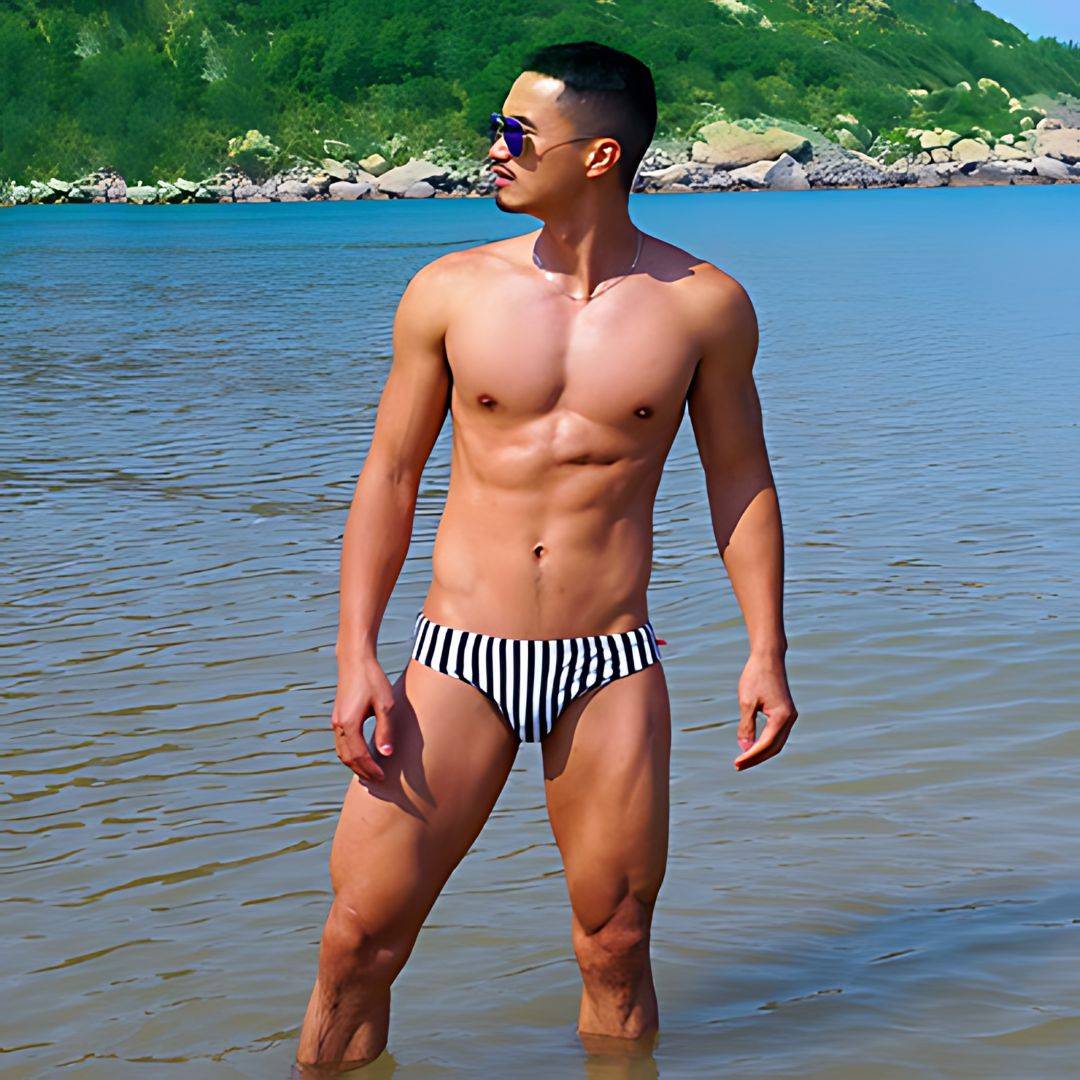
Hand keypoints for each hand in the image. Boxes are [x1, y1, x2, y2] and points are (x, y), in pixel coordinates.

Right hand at [330, 656, 395, 782]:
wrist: (355, 659)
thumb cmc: (372, 679)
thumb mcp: (385, 704)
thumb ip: (385, 731)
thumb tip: (386, 754)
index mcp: (349, 724)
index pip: (359, 756)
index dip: (371, 769)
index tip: (383, 778)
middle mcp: (338, 725)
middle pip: (347, 758)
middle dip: (361, 771)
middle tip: (377, 781)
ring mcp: (336, 720)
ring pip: (341, 751)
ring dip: (354, 764)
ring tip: (369, 772)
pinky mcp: (338, 716)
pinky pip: (340, 743)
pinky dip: (350, 753)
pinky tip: (361, 754)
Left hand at [732, 652, 796, 770]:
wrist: (768, 657)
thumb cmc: (755, 676)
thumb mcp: (746, 702)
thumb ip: (746, 726)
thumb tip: (744, 749)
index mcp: (781, 716)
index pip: (766, 744)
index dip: (751, 756)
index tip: (736, 763)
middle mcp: (790, 718)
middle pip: (774, 748)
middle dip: (756, 758)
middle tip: (738, 766)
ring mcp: (790, 716)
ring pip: (778, 743)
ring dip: (762, 753)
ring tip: (744, 759)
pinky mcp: (787, 712)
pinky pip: (778, 734)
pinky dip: (766, 743)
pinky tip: (753, 746)